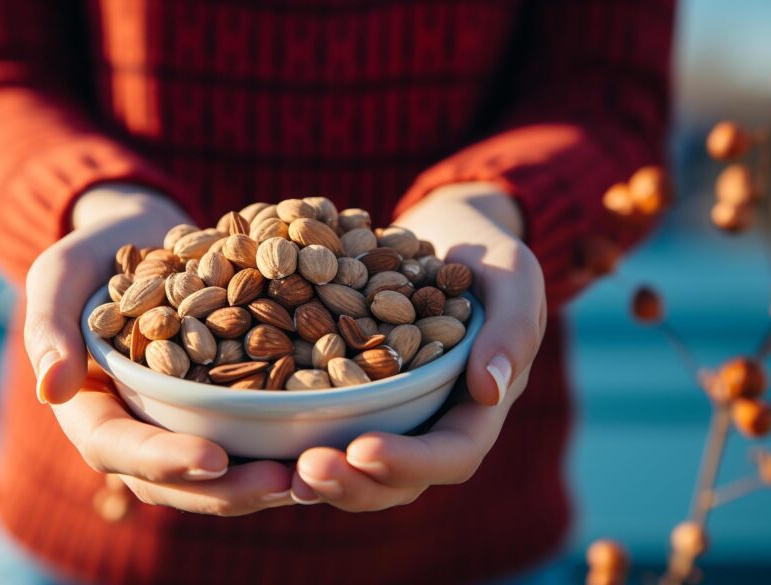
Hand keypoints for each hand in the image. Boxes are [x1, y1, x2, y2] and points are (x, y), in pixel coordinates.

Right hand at [25, 183, 293, 514]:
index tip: (212, 458)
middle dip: (227, 490)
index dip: (164, 459)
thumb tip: (52, 389)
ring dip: (263, 483)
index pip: (118, 448)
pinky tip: (326, 443)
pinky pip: (249, 439)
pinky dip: (283, 446)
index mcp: (91, 409)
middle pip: (175, 480)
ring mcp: (182, 425)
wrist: (145, 238)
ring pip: (219, 474)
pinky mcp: (222, 409)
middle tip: (280, 482)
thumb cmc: (95, 255)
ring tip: (311, 475)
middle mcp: (138, 429)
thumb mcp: (62, 273)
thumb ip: (48, 324)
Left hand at [290, 183, 545, 509]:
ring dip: (321, 477)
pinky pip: (326, 429)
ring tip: (282, 471)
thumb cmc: (489, 255)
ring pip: (357, 468)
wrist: (447, 236)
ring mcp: (391, 417)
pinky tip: (257, 432)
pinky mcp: (353, 397)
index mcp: (477, 409)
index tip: (363, 449)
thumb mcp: (513, 276)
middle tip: (305, 473)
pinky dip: (297, 438)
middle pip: (397, 481)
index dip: (410, 462)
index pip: (452, 454)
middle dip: (353, 484)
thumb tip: (490, 390)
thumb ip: (511, 328)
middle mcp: (431, 425)